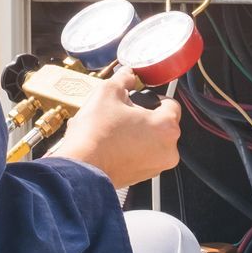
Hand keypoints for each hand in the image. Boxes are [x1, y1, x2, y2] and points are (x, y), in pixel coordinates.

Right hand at [48, 66, 181, 189]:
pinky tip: (113, 144)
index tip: (140, 98)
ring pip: (153, 141)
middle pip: (162, 124)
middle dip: (144, 117)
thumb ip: (124, 79)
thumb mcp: (108, 92)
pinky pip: (143, 157)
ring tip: (116, 130)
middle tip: (124, 113)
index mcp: (166, 127)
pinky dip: (132, 149)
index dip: (154, 97)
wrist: (80, 167)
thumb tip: (127, 75)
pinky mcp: (142, 177)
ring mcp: (156, 167)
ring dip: (139, 134)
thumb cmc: (96, 134)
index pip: (171, 104)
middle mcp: (168, 150)